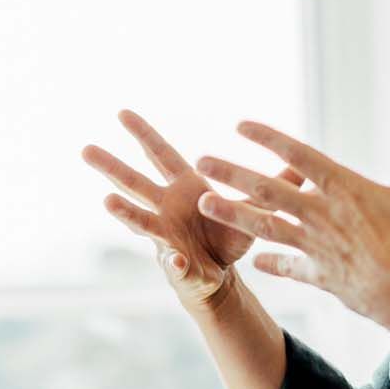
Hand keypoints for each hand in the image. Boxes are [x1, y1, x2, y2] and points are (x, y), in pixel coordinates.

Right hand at [83, 110, 303, 311]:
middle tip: (86, 149)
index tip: (122, 112)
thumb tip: (303, 162)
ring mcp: (164, 236)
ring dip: (124, 212)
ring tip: (107, 202)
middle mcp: (166, 208)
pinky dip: (178, 263)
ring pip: (139, 221)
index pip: (160, 155)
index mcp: (184, 188)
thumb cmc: (229, 236)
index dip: (143, 134)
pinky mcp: (176, 264)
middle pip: (135, 181)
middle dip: (111, 166)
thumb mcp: (254, 207)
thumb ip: (275, 185)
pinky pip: (176, 263)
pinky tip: (179, 260)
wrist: (220, 276)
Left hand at [192, 102, 389, 338]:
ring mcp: (317, 247)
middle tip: (200, 162)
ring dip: (233, 214)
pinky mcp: (321, 276)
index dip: (269, 139)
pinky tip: (255, 261)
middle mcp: (322, 216)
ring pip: (266, 227)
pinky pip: (290, 267)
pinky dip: (273, 263)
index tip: (241, 125)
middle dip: (233, 173)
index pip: (299, 156)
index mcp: (345, 189)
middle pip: (268, 190)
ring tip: (203, 204)